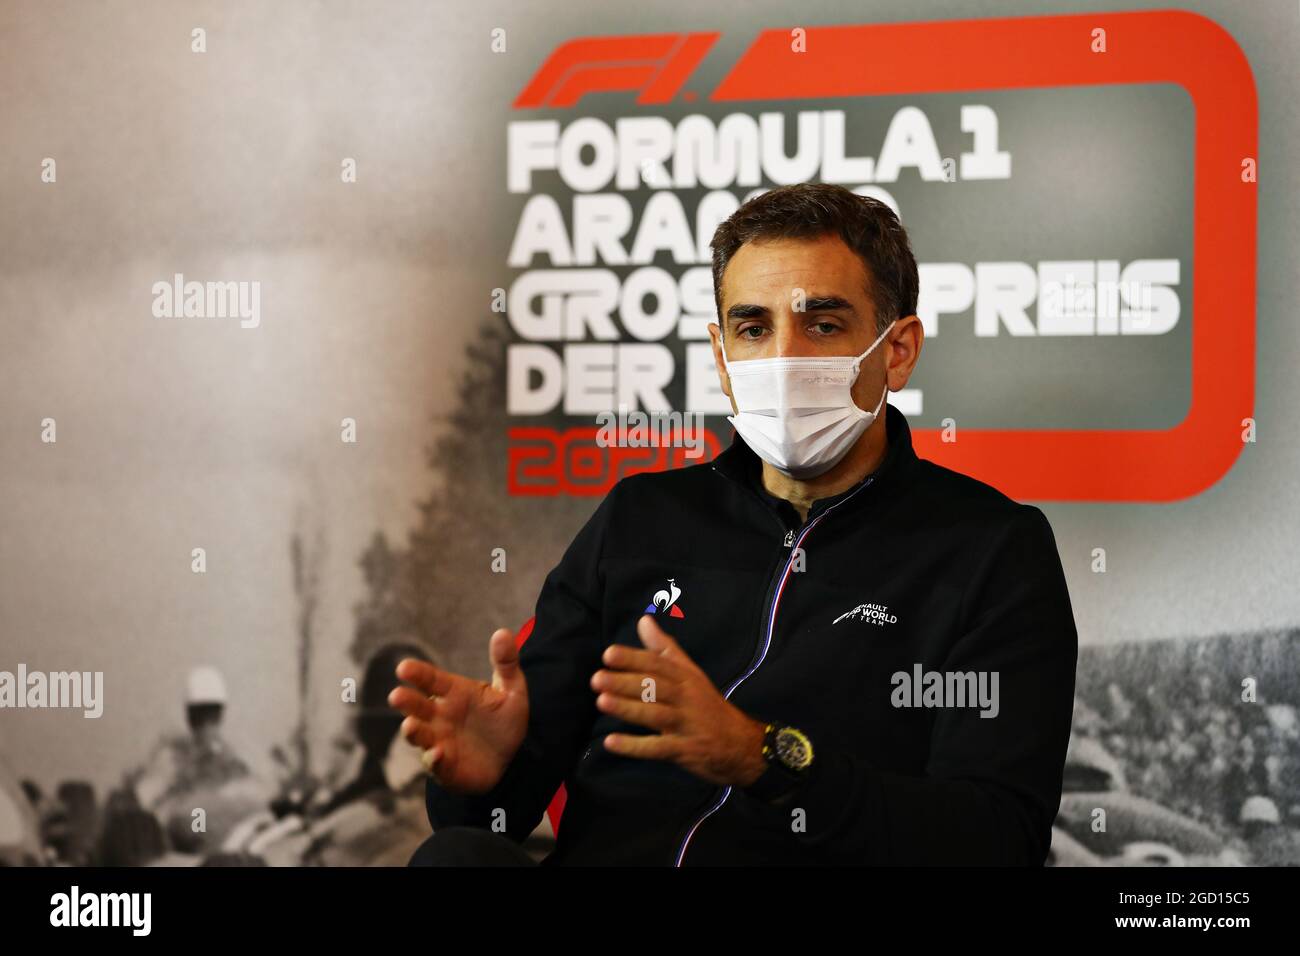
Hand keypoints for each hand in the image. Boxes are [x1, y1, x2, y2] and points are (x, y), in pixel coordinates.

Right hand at [387, 628, 529, 795]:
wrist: (511, 759)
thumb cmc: (504, 720)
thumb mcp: (512, 691)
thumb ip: (506, 663)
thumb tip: (502, 632)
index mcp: (453, 692)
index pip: (431, 679)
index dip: (418, 673)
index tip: (404, 667)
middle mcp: (440, 716)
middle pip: (418, 706)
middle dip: (406, 701)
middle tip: (396, 695)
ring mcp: (439, 741)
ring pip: (420, 735)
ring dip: (413, 731)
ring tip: (410, 725)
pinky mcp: (444, 767)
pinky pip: (436, 763)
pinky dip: (434, 759)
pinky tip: (438, 754)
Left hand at [590, 614, 767, 787]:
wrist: (740, 744)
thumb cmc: (707, 705)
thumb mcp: (691, 673)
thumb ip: (664, 648)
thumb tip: (643, 620)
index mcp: (686, 677)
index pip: (658, 664)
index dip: (634, 659)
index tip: (608, 655)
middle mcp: (687, 698)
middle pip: (656, 687)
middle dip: (626, 682)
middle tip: (597, 678)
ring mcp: (687, 724)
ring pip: (655, 714)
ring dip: (628, 708)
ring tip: (601, 702)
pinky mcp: (685, 750)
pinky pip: (658, 748)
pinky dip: (635, 746)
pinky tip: (611, 742)